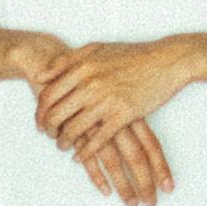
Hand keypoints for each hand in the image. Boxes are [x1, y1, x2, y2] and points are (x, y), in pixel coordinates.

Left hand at [20, 31, 190, 202]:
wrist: (167, 60)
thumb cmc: (132, 54)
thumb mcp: (96, 49)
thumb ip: (66, 61)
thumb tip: (40, 76)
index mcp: (82, 66)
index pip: (49, 95)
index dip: (40, 112)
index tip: (39, 121)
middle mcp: (90, 83)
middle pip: (57, 114)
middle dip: (49, 130)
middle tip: (49, 135)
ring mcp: (107, 100)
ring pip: (74, 129)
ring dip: (64, 142)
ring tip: (63, 145)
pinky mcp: (124, 114)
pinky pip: (98, 139)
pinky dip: (86, 151)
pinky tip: (81, 156)